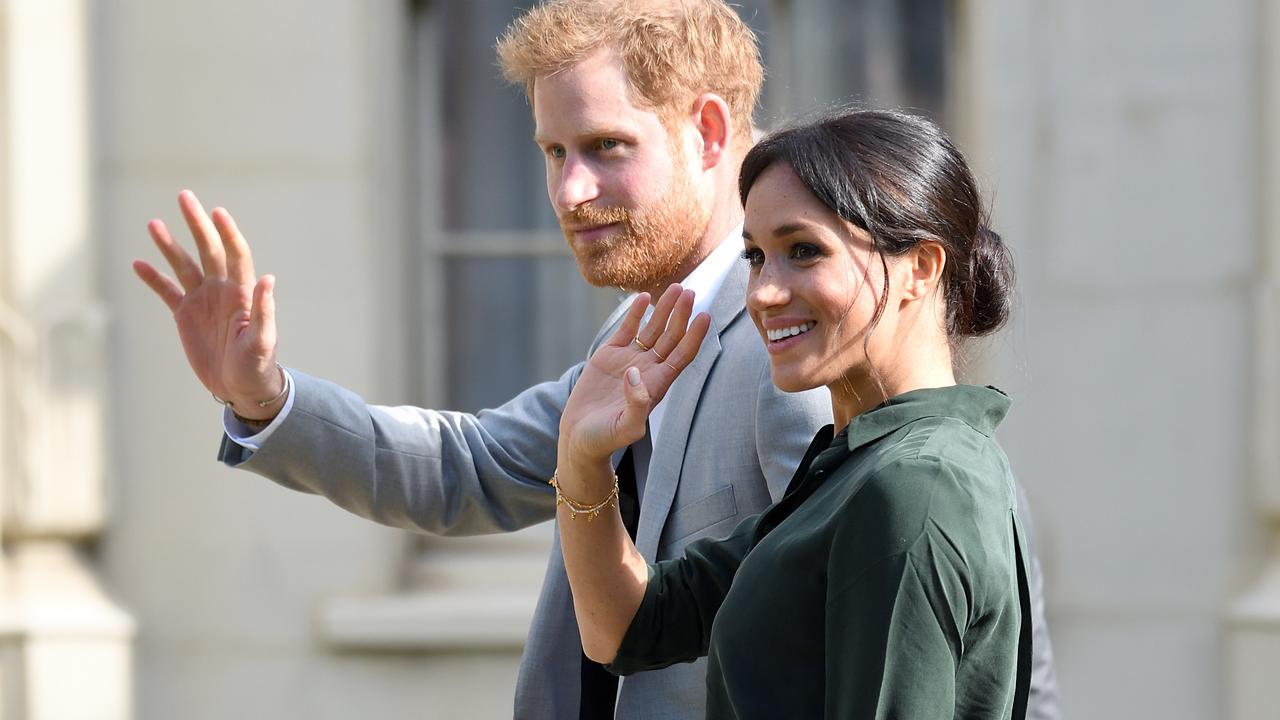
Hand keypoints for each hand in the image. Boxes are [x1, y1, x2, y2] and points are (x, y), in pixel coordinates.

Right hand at [132, 190, 282, 418]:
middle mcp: (222, 290)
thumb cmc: (257, 365)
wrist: (242, 387)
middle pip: (208, 250)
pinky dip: (153, 278)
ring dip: (169, 245)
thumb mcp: (262, 342)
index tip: (217, 212)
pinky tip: (138, 263)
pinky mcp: (185, 315)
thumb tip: (268, 279)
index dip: (228, 233)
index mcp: (242, 293)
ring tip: (153, 223)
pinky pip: (167, 291)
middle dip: (197, 224)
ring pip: (183, 266)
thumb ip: (264, 311)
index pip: (235, 254)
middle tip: (184, 196)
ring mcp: (202, 301)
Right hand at [558, 284, 710, 468]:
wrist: (579, 438)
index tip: (705, 316)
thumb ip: (636, 404)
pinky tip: (643, 297)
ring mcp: (629, 359)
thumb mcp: (625, 428)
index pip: (682, 356)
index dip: (695, 336)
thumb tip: (635, 373)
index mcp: (657, 385)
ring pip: (652, 329)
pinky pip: (627, 329)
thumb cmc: (605, 439)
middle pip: (671, 337)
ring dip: (664, 309)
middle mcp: (648, 369)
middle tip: (690, 292)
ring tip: (675, 288)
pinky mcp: (609, 354)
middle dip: (681, 315)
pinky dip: (635, 313)